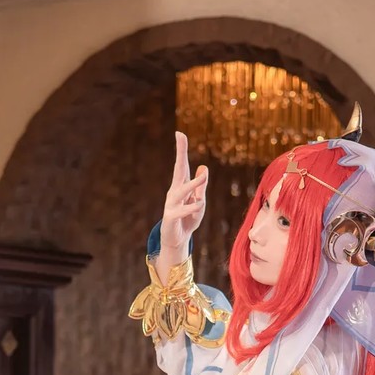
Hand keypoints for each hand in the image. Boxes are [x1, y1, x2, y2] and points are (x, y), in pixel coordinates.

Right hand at [157, 132, 208, 276]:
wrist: (177, 240)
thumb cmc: (188, 219)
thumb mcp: (199, 202)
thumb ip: (201, 187)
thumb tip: (203, 167)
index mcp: (181, 186)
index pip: (182, 165)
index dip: (181, 150)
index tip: (179, 133)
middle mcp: (175, 192)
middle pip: (178, 170)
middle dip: (180, 153)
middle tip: (180, 137)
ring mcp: (171, 204)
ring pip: (182, 191)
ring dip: (193, 184)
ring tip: (203, 177)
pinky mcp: (171, 217)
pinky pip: (182, 210)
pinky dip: (191, 207)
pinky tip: (198, 204)